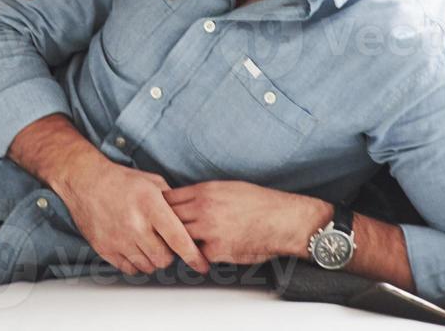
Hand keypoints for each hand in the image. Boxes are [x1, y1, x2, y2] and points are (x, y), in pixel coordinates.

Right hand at [54, 158, 208, 275]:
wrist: (85, 180)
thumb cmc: (120, 181)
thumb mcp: (152, 182)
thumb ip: (174, 202)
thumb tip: (190, 220)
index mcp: (150, 206)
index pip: (179, 240)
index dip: (194, 256)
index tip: (201, 265)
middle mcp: (135, 225)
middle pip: (164, 259)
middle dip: (169, 254)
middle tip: (163, 243)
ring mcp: (118, 238)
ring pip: (148, 266)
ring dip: (152, 259)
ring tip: (146, 243)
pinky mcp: (104, 248)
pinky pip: (129, 269)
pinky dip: (135, 263)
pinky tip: (133, 248)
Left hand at [164, 181, 330, 265]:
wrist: (285, 220)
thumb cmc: (260, 203)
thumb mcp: (226, 188)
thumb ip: (202, 194)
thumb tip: (183, 202)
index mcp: (204, 191)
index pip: (167, 198)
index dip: (161, 207)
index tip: (159, 214)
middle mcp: (203, 208)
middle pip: (168, 218)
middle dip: (165, 226)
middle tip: (163, 233)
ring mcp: (209, 230)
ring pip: (180, 237)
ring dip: (180, 243)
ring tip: (181, 246)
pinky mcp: (218, 250)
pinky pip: (200, 254)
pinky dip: (202, 256)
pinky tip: (207, 255)